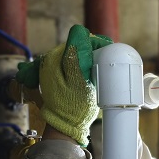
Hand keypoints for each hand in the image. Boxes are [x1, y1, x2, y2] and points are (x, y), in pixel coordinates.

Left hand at [16, 25, 112, 145]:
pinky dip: (84, 65)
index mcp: (54, 58)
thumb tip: (79, 32)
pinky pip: (74, 63)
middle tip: (106, 64)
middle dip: (93, 51)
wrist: (66, 126)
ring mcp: (54, 69)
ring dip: (89, 58)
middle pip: (77, 45)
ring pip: (77, 53)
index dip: (95, 44)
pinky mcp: (59, 76)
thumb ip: (77, 56)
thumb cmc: (74, 106)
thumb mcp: (79, 80)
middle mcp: (51, 60)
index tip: (107, 54)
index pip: (79, 38)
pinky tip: (91, 73)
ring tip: (100, 70)